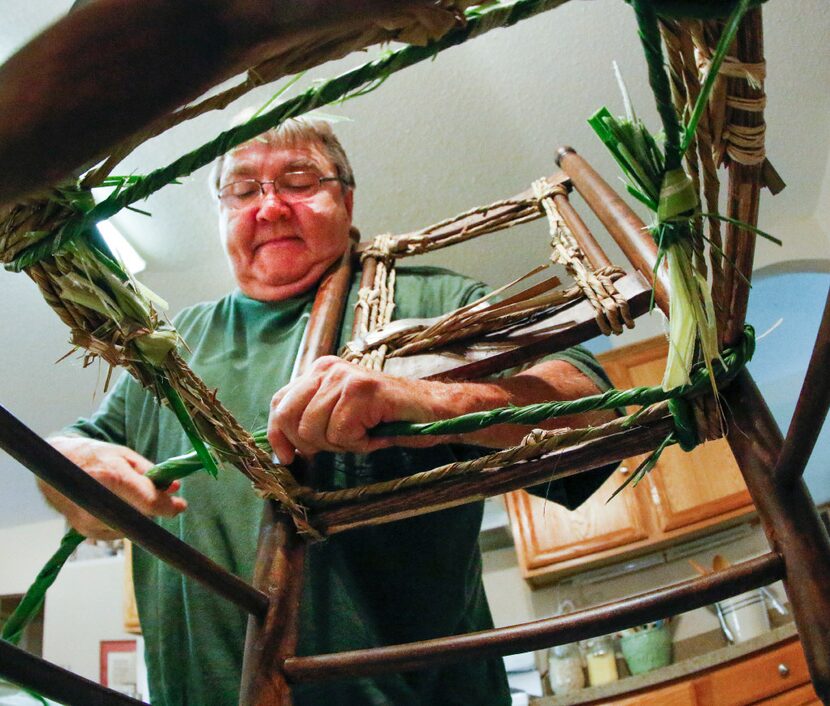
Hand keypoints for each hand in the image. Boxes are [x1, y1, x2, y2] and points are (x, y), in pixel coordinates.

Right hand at [42, 436, 186, 539]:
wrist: (54, 467)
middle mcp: (100, 502)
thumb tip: (174, 488)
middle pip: (143, 516)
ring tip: (127, 494)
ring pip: (131, 525)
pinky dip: (124, 520)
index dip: (169, 506)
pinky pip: (117, 531)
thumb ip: (151, 473)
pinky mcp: (85, 531)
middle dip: (153, 507)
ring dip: (138, 513)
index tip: (180, 505)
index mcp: (113, 478)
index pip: (149, 501)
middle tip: (157, 496)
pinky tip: (116, 505)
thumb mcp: (125, 455)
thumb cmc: (94, 456)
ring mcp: (90, 520)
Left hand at [268, 356, 446, 463]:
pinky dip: (358, 443)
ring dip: (340, 444)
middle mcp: (327, 367)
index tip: (286, 458)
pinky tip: (375, 431)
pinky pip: (341, 433)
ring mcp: (344, 376)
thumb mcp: (339, 416)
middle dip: (312, 443)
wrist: (431, 412)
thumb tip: (280, 447)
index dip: (277, 434)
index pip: (279, 403)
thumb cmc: (386, 418)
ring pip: (314, 429)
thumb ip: (311, 419)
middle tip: (342, 443)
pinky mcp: (362, 390)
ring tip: (363, 434)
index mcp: (318, 371)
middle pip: (291, 418)